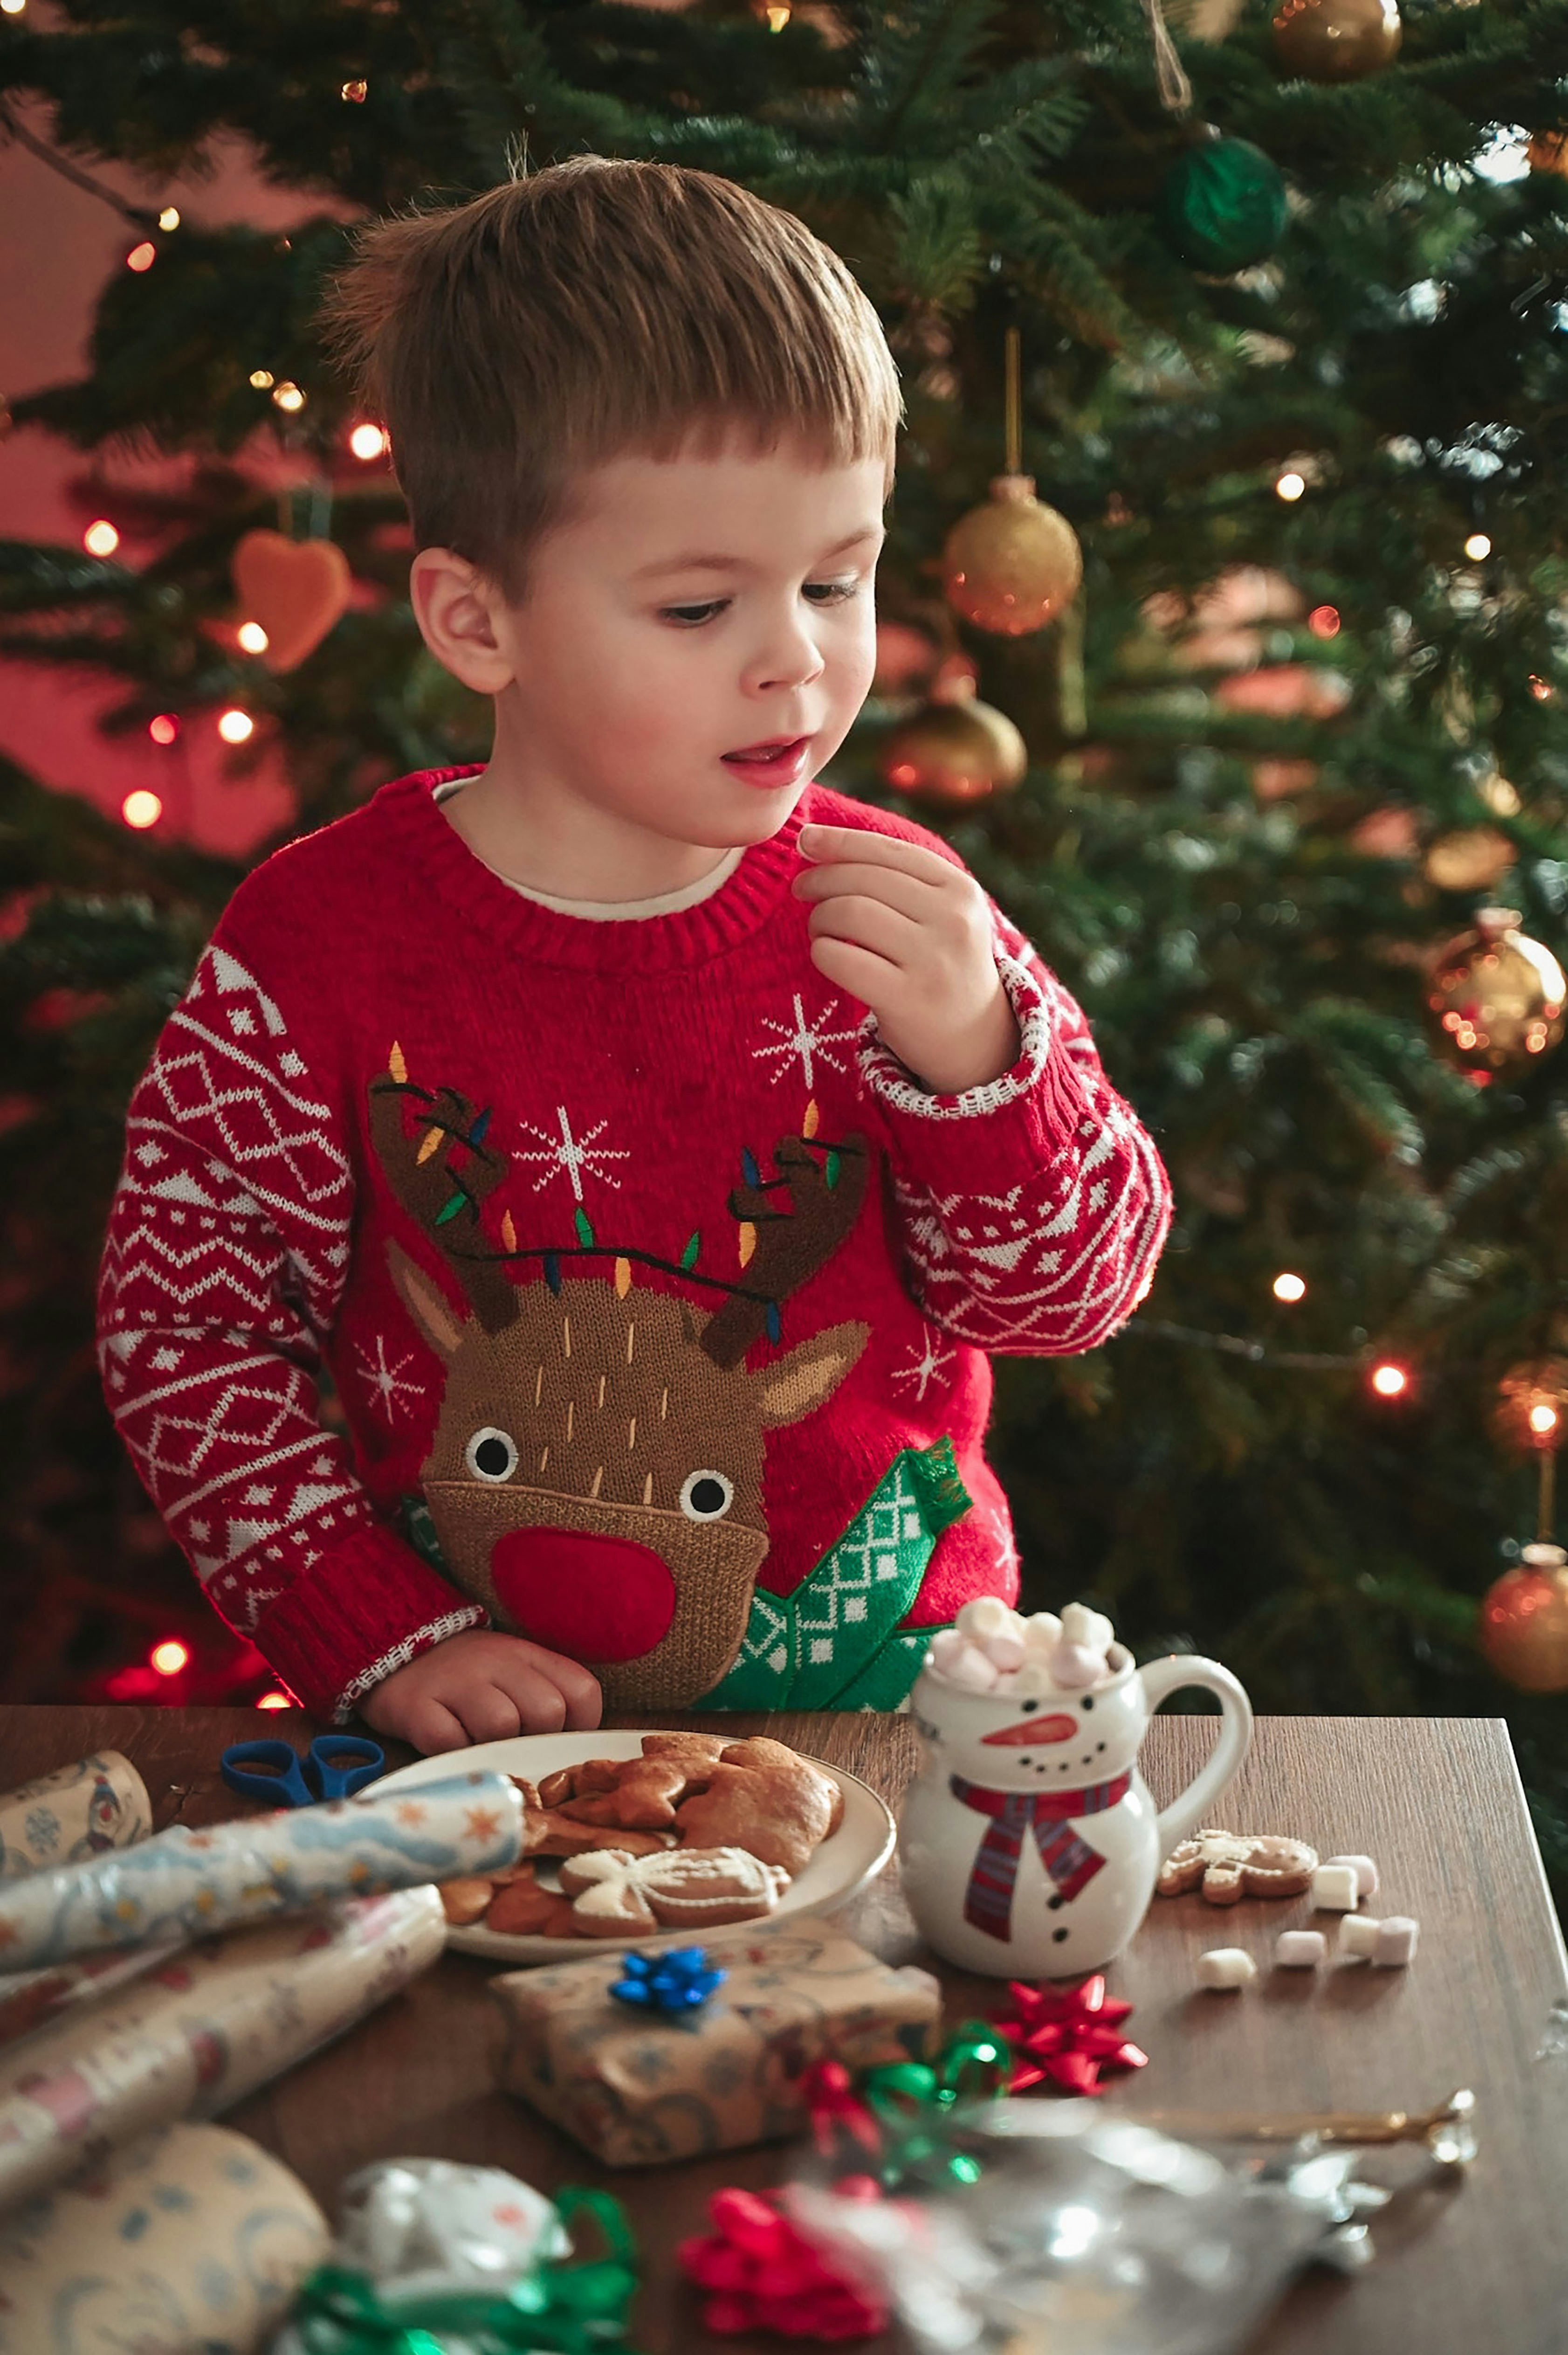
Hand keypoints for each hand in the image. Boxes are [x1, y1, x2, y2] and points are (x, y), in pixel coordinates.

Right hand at [359, 1628, 600, 1753]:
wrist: (394, 1651)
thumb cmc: (468, 1676)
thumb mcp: (514, 1672)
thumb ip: (546, 1697)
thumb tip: (572, 1750)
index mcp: (528, 1655)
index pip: (582, 1691)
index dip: (579, 1726)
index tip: (556, 1738)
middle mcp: (496, 1662)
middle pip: (546, 1712)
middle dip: (535, 1740)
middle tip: (512, 1743)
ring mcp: (455, 1682)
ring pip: (501, 1725)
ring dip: (493, 1746)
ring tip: (476, 1740)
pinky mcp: (415, 1706)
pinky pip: (449, 1741)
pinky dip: (452, 1751)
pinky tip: (445, 1741)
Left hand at [792, 823, 1020, 1093]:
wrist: (976, 1038)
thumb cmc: (939, 964)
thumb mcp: (940, 914)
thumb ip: (893, 877)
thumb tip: (811, 841)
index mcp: (960, 890)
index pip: (889, 851)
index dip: (840, 841)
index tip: (805, 842)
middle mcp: (953, 920)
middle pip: (862, 880)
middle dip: (820, 880)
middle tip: (803, 891)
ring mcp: (933, 960)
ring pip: (849, 912)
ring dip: (820, 917)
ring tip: (819, 928)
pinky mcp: (908, 999)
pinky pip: (841, 958)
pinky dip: (821, 951)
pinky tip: (825, 954)